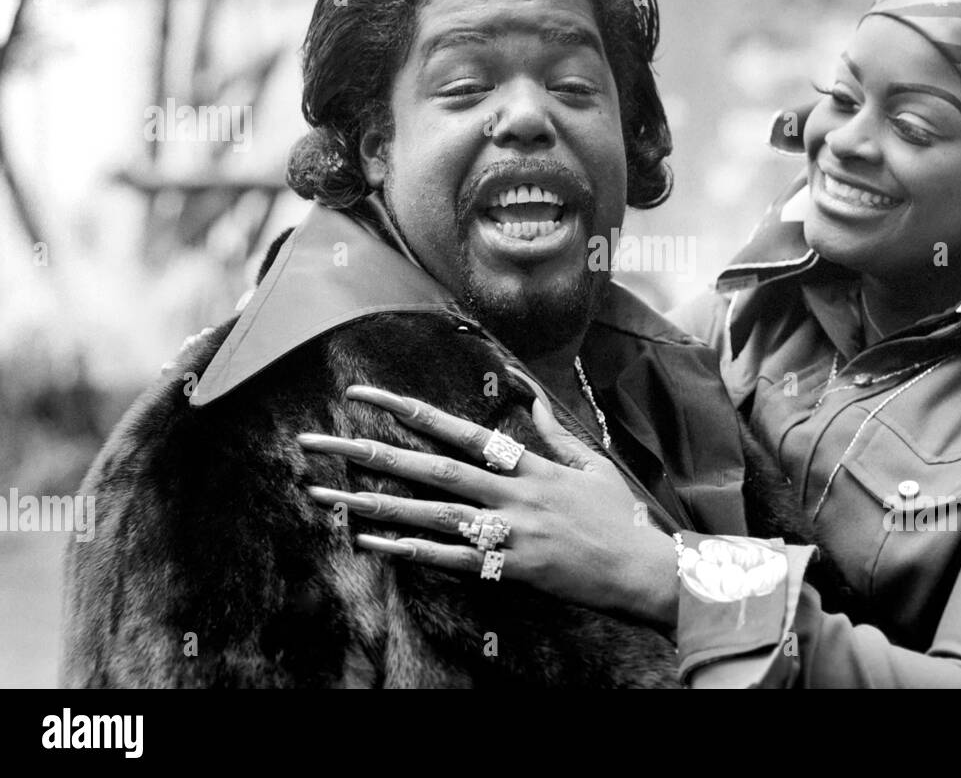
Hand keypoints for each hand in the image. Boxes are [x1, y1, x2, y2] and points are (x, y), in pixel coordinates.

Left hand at [299, 384, 678, 631]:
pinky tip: (370, 542)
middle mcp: (512, 494)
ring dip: (372, 502)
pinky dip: (409, 550)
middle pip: (429, 469)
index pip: (460, 430)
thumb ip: (555, 430)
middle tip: (315, 442)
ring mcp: (509, 532)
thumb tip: (530, 391)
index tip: (362, 394)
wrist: (645, 570)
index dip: (409, 411)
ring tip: (322, 493)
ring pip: (429, 514)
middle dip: (368, 452)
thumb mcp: (592, 465)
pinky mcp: (511, 570)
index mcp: (530, 466)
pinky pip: (450, 559)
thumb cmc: (620, 519)